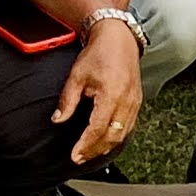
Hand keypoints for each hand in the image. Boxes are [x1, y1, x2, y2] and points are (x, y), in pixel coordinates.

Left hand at [55, 15, 145, 162]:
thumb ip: (67, 100)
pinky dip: (117, 137)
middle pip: (112, 136)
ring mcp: (134, 102)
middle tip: (79, 158)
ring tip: (90, 153)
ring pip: (123, 134)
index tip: (74, 155)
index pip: (98, 128)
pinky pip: (129, 126)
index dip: (85, 145)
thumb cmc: (99, 53)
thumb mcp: (77, 75)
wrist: (118, 37)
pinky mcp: (137, 101)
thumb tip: (58, 120)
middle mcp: (126, 101)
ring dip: (106, 146)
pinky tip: (106, 141)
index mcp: (111, 94)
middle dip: (95, 150)